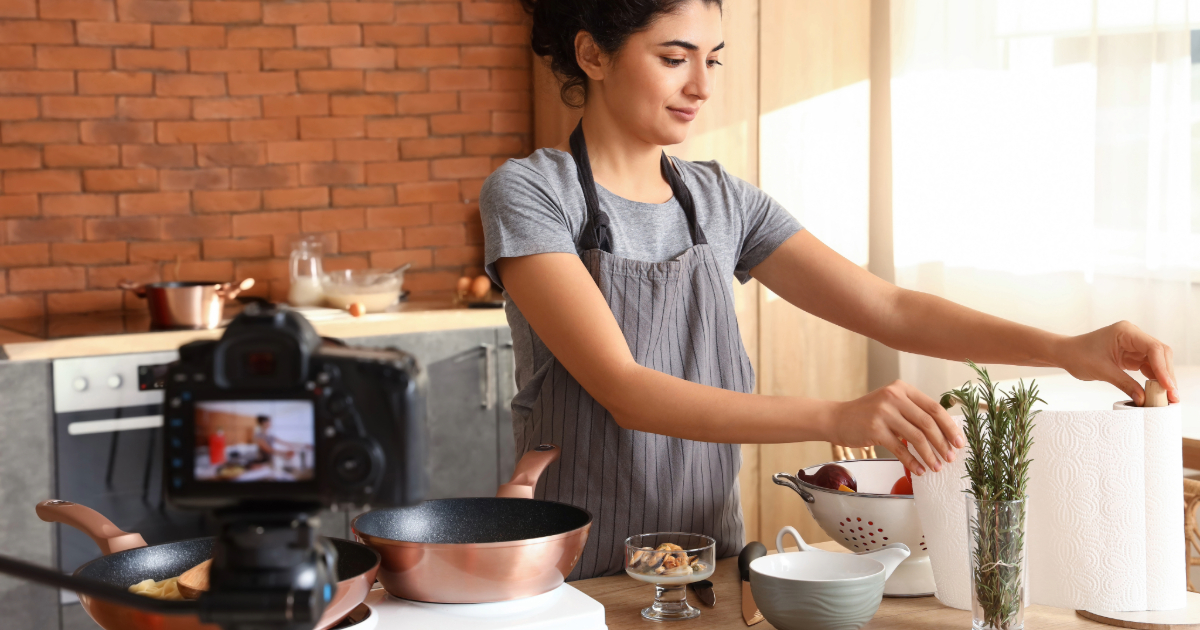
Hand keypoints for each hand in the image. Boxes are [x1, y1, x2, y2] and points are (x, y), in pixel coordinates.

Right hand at [827, 380, 965, 475]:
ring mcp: (884, 412)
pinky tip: (918, 470)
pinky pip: (900, 448)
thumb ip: (912, 412)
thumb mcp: (891, 404)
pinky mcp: (875, 429)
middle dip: (942, 443)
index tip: (958, 442)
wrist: (837, 418)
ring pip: (917, 437)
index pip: (934, 408)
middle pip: (928, 422)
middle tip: (949, 458)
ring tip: (935, 467)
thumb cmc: (866, 415)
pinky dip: (912, 462)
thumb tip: (942, 433)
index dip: (949, 426)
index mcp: (902, 389)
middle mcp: (894, 397)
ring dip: (929, 455)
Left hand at [1056, 320, 1178, 404]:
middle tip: (1172, 396)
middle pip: (1160, 354)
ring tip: (1167, 397)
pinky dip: (1154, 378)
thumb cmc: (1078, 356)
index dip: (1163, 368)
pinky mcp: (1132, 355)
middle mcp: (1133, 336)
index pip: (1153, 348)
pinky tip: (1156, 391)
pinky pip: (1148, 366)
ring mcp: (1134, 345)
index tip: (1167, 386)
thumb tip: (1144, 399)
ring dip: (1163, 378)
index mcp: (1126, 332)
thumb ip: (1125, 384)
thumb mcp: (1102, 371)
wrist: (1065, 353)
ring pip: (1157, 361)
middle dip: (1167, 374)